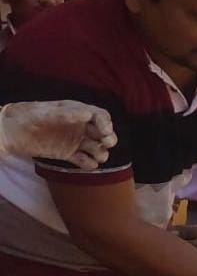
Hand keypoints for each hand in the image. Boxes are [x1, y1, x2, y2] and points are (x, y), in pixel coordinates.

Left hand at [0, 101, 116, 168]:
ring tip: (98, 157)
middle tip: (106, 144)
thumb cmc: (24, 117)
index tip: (105, 132)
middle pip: (102, 132)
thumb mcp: (44, 113)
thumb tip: (87, 114)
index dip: (105, 123)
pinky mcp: (66, 153)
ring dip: (101, 152)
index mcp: (75, 111)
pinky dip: (89, 164)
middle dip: (108, 138)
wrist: (7, 132)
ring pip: (96, 147)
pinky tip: (88, 164)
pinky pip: (83, 160)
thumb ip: (65, 114)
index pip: (99, 115)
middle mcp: (78, 125)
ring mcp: (73, 140)